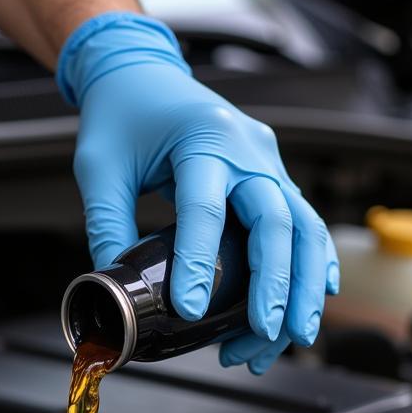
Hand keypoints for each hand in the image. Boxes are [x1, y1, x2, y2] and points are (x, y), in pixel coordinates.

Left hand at [58, 12, 338, 373]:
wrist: (144, 74)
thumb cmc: (120, 119)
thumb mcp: (99, 170)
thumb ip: (108, 229)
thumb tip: (114, 290)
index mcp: (201, 138)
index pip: (204, 209)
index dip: (199, 264)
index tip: (191, 312)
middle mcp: (247, 148)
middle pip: (274, 220)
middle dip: (275, 284)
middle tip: (266, 332)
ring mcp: (267, 162)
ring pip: (303, 227)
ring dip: (304, 287)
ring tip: (292, 338)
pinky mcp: (273, 176)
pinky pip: (303, 224)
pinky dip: (313, 266)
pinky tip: (311, 305)